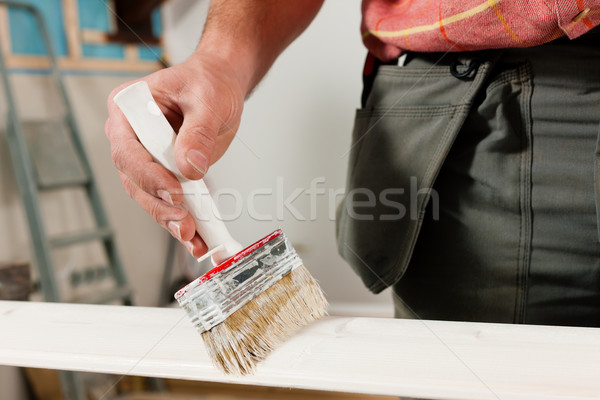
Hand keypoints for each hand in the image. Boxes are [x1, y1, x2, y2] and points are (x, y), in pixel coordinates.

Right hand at [105, 54, 244, 256]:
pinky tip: (197, 237)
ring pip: (149, 196)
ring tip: (193, 237)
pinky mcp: (164, 172)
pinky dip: (183, 219)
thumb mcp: (208, 100)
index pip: (128, 149)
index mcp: (128, 108)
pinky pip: (168, 200)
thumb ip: (199, 132)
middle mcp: (130, 136)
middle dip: (160, 204)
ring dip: (170, 218)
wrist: (220, 85)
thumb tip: (190, 166)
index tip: (174, 190)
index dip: (148, 174)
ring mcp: (146, 157)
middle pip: (134, 179)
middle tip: (185, 222)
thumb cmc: (208, 82)